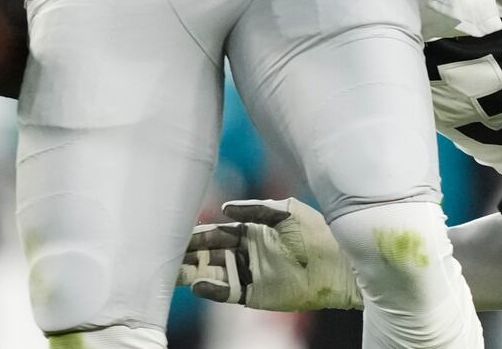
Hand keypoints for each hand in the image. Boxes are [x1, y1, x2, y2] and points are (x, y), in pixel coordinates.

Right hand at [178, 198, 361, 311]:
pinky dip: (211, 288)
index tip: (175, 231)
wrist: (338, 264)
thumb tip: (224, 210)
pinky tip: (197, 284)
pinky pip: (227, 291)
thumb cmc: (315, 232)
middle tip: (164, 252)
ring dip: (192, 270)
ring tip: (172, 269)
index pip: (218, 232)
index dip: (198, 233)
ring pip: (213, 272)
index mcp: (252, 230)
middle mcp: (246, 252)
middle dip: (188, 252)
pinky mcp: (254, 294)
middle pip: (210, 253)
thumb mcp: (286, 210)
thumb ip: (255, 208)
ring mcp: (249, 273)